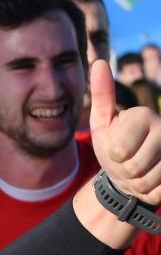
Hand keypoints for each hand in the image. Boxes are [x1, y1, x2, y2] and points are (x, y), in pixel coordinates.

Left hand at [90, 59, 160, 206]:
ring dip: (137, 183)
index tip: (117, 149)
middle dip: (124, 171)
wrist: (131, 174)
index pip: (119, 150)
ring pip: (147, 181)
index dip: (113, 155)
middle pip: (133, 166)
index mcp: (143, 115)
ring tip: (140, 171)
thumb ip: (101, 95)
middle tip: (129, 162)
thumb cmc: (113, 147)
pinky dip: (150, 193)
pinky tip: (153, 181)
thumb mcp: (102, 123)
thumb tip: (99, 61)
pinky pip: (158, 192)